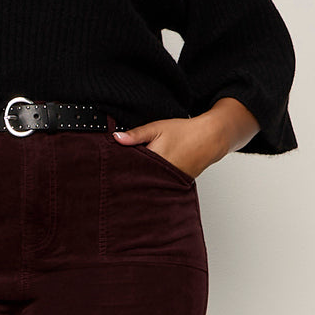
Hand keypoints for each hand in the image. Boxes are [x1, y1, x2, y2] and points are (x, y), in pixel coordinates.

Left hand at [112, 98, 261, 177]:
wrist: (209, 140)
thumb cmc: (184, 132)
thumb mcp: (157, 128)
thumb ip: (136, 135)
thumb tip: (115, 138)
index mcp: (155, 161)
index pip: (130, 169)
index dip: (117, 170)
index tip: (105, 170)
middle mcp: (161, 175)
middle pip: (136, 181)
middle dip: (124, 180)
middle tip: (109, 182)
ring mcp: (168, 182)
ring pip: (146, 185)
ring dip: (136, 183)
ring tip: (122, 185)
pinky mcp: (174, 185)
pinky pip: (157, 186)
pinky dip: (149, 184)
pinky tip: (141, 183)